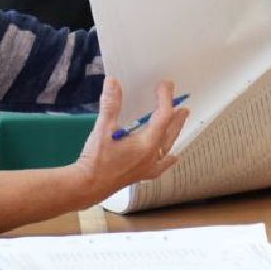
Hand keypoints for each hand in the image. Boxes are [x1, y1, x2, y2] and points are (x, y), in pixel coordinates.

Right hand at [74, 78, 189, 204]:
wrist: (88, 187)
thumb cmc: (96, 160)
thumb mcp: (102, 129)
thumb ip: (110, 105)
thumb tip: (113, 82)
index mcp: (147, 143)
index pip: (163, 115)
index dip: (166, 98)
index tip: (165, 85)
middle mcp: (152, 155)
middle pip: (171, 131)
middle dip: (176, 117)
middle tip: (182, 106)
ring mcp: (148, 167)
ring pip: (168, 147)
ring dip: (174, 133)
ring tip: (178, 124)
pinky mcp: (141, 175)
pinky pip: (161, 165)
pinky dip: (167, 159)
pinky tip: (172, 158)